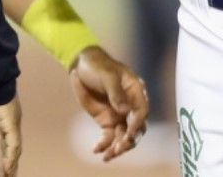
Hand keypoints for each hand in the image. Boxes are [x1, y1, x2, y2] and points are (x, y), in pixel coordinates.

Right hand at [0, 78, 21, 176]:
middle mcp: (11, 120)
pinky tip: (7, 171)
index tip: (5, 170)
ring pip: (14, 150)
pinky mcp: (10, 122)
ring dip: (11, 166)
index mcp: (4, 116)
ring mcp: (13, 122)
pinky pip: (12, 145)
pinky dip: (10, 159)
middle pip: (13, 148)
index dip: (6, 155)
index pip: (7, 140)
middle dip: (11, 165)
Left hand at [69, 46, 148, 161]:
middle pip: (136, 128)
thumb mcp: (107, 75)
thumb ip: (116, 92)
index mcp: (135, 91)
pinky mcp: (107, 121)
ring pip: (124, 136)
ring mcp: (119, 115)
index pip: (142, 111)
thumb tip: (125, 110)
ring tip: (108, 155)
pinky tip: (96, 150)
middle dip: (129, 140)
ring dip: (118, 147)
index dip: (137, 124)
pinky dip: (104, 145)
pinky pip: (109, 137)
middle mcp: (130, 106)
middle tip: (119, 148)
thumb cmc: (98, 66)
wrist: (81, 67)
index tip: (129, 134)